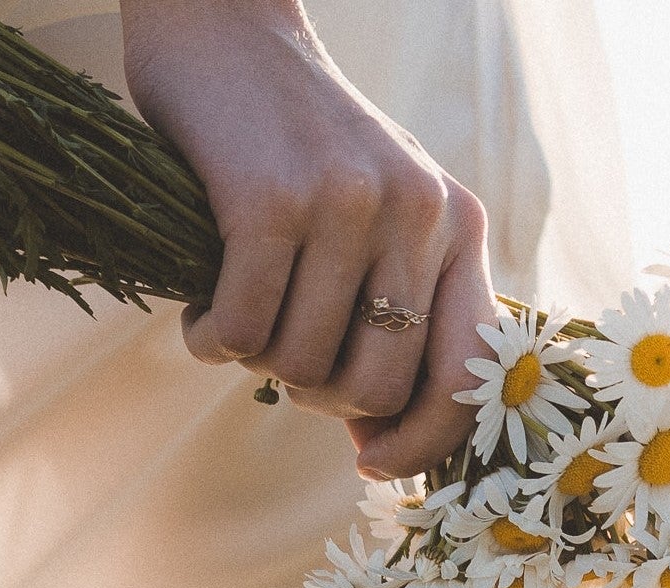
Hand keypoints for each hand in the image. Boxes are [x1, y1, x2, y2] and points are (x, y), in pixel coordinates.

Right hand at [119, 0, 497, 477]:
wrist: (225, 24)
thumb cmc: (297, 141)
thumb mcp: (380, 212)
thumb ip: (397, 308)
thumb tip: (382, 442)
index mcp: (458, 225)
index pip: (470, 371)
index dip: (425, 440)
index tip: (373, 462)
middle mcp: (418, 213)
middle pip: (377, 383)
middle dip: (318, 397)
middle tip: (281, 363)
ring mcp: (347, 203)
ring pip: (304, 362)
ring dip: (256, 365)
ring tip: (237, 319)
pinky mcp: (269, 199)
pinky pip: (241, 329)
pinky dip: (210, 341)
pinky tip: (200, 312)